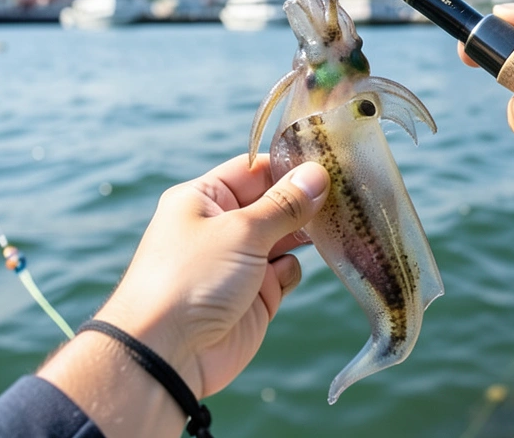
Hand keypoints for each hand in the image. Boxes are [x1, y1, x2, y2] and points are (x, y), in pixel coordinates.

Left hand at [38, 155, 327, 436]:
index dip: (289, 165)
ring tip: (336, 224)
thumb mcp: (240, 231)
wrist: (168, 353)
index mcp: (205, 199)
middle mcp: (222, 227)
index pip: (254, 169)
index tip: (330, 159)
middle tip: (346, 191)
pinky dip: (293, 270)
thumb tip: (317, 174)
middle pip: (273, 203)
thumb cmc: (191, 279)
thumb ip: (284, 204)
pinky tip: (297, 268)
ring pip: (285, 237)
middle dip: (304, 201)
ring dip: (305, 234)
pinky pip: (286, 272)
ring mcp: (240, 262)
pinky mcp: (255, 296)